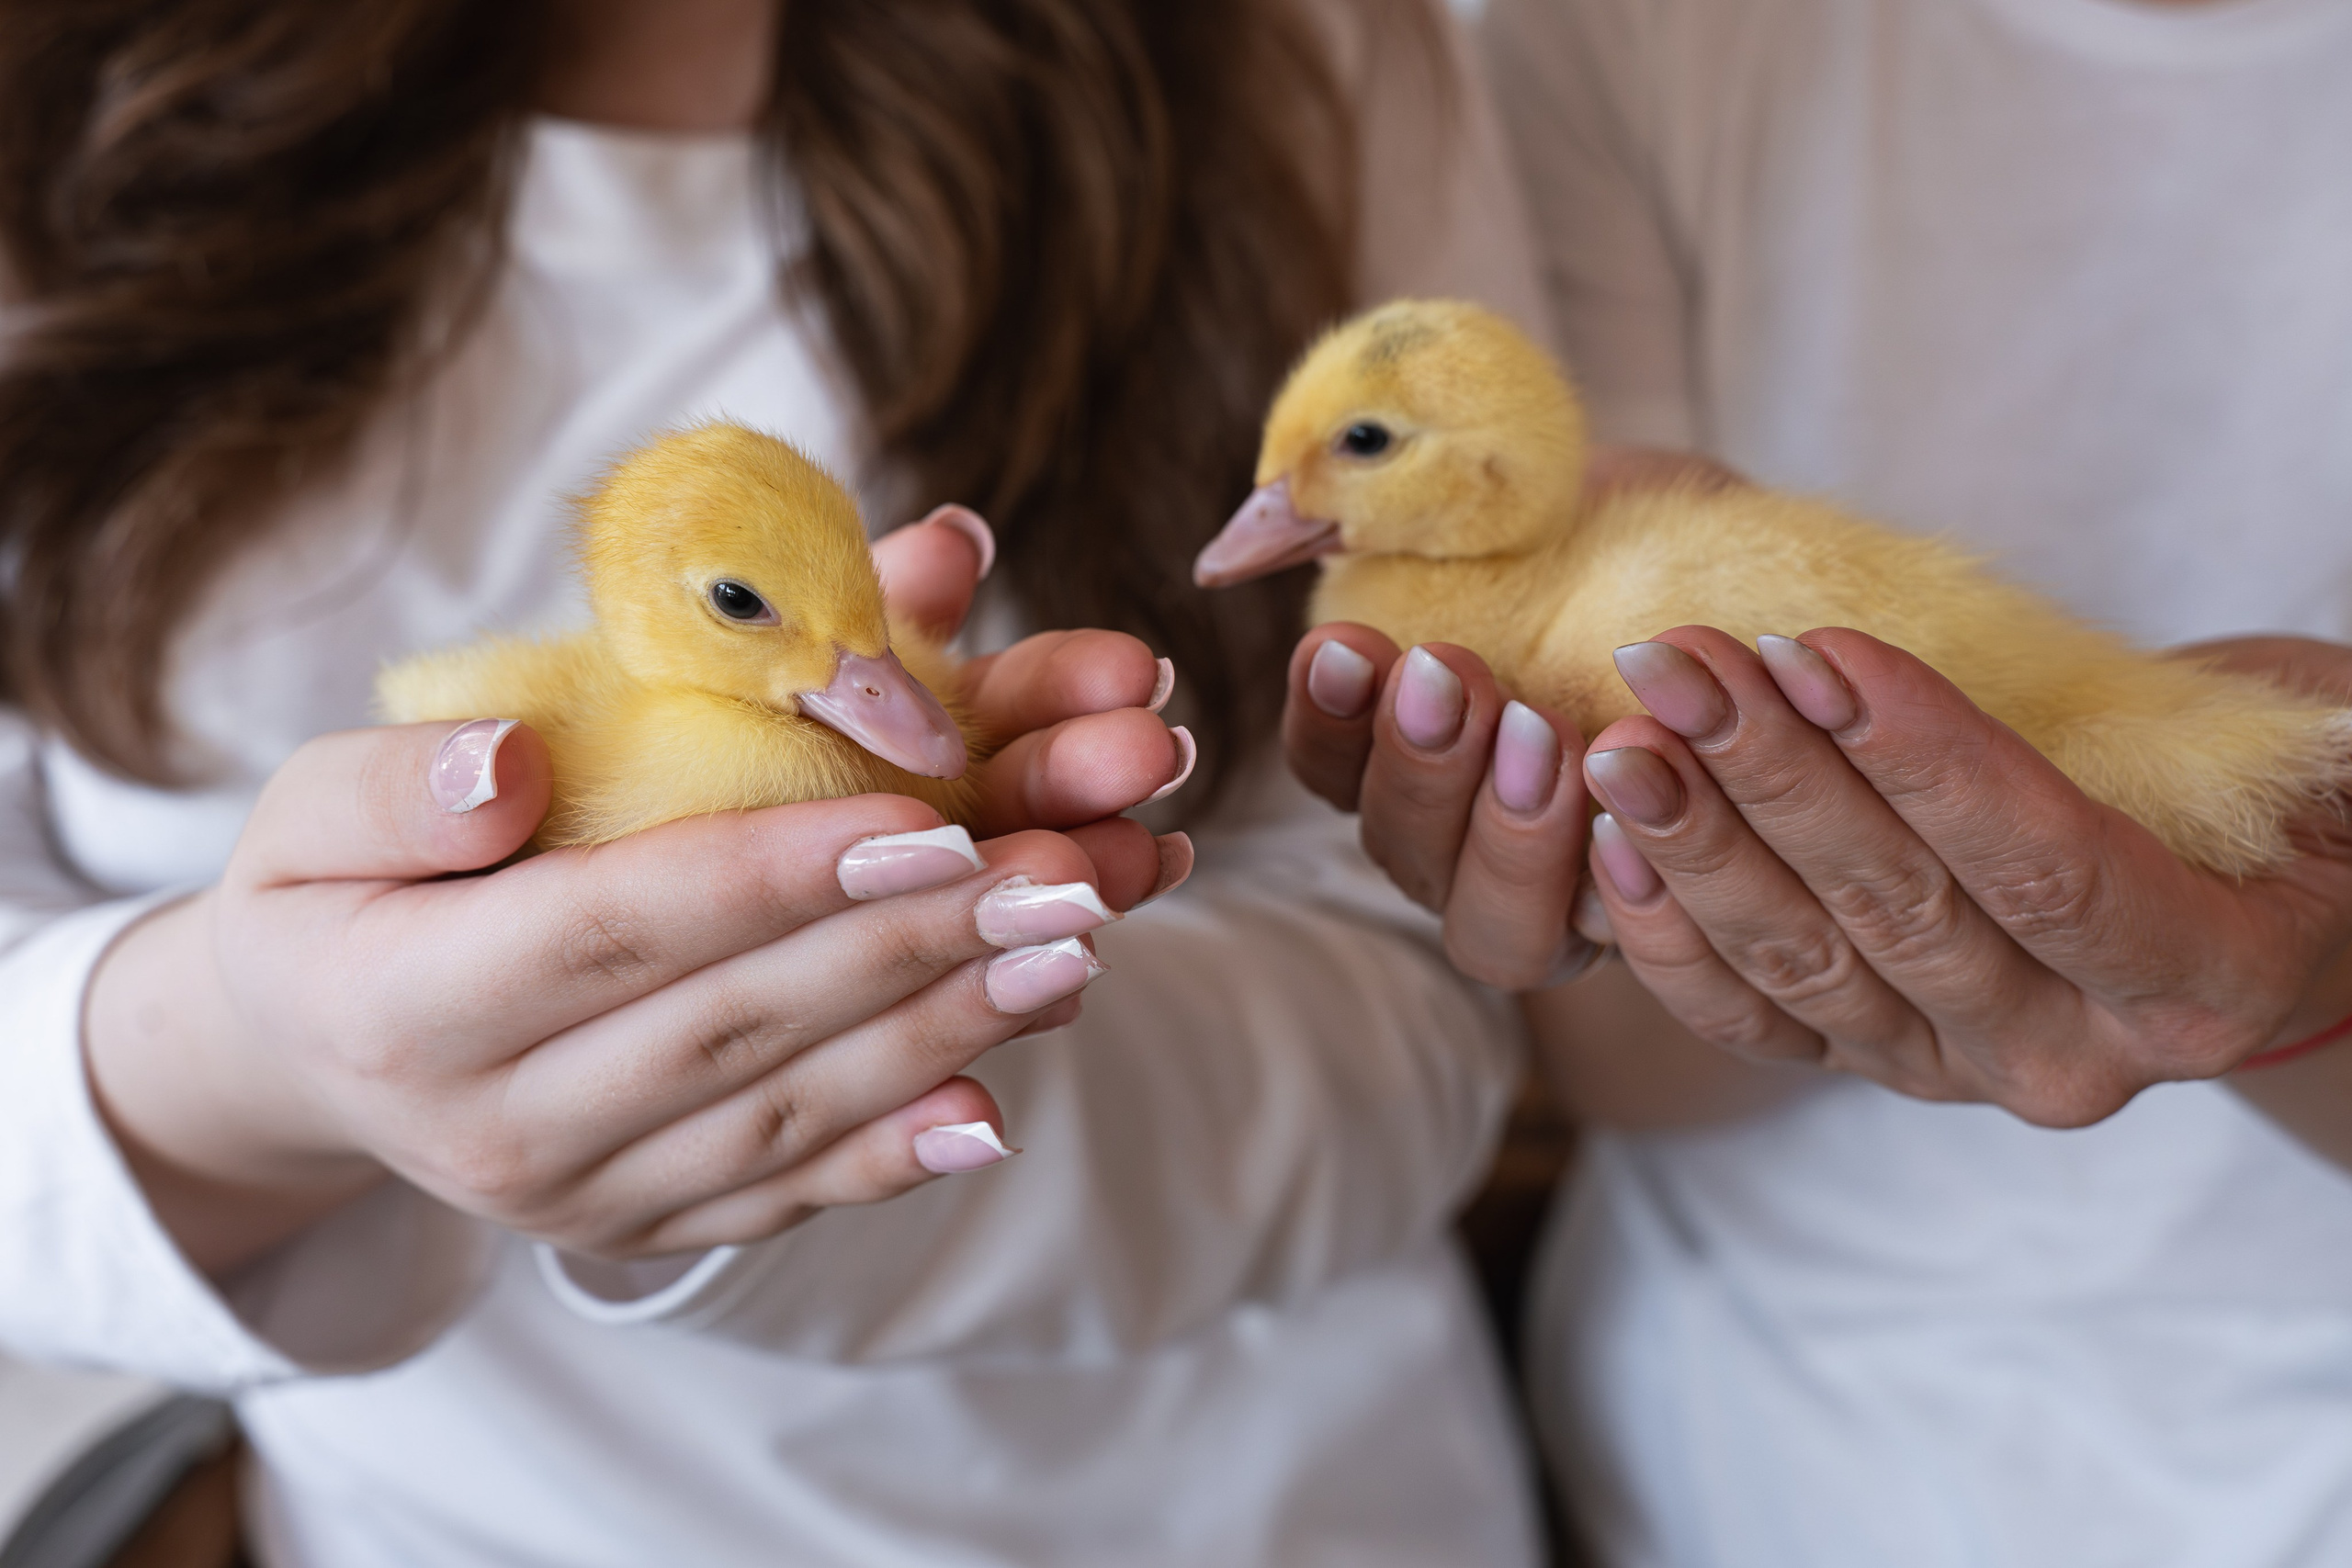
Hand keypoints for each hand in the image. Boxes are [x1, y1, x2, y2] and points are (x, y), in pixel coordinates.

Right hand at [86, 510, 1192, 1275]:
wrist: (314, 1054)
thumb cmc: (333, 895)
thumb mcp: (308, 814)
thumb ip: (397, 784)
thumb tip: (511, 767)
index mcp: (403, 1003)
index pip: (616, 928)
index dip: (772, 875)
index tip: (922, 818)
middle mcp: (495, 1130)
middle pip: (734, 1026)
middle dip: (911, 945)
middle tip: (1059, 872)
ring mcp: (577, 1199)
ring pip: (784, 1114)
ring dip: (942, 1030)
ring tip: (1074, 946)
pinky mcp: (641, 1228)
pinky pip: (780, 1195)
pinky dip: (893, 1154)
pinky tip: (998, 1101)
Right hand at [1276, 444, 1730, 987]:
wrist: (1787, 574)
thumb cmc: (1628, 530)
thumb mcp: (1512, 499)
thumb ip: (1384, 516)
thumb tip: (1229, 550)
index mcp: (1411, 755)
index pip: (1329, 765)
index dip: (1325, 718)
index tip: (1348, 644)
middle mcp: (1472, 845)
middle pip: (1400, 854)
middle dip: (1416, 770)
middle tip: (1453, 680)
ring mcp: (1567, 899)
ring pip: (1495, 931)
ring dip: (1506, 840)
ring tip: (1545, 740)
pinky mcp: (1665, 924)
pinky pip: (1625, 944)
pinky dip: (1625, 882)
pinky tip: (1638, 805)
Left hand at [1582, 627, 2351, 1124]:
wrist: (2234, 908)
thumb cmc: (2255, 804)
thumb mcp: (2266, 761)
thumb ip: (2188, 743)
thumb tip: (2099, 664)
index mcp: (2200, 983)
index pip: (2044, 866)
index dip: (1924, 758)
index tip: (1814, 645)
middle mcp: (2070, 1058)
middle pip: (1898, 912)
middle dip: (1773, 777)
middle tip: (1677, 664)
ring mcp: (1951, 1073)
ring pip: (1804, 966)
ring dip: (1699, 844)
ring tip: (1621, 737)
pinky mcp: (1864, 1064)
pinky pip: (1749, 1019)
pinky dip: (1669, 936)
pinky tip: (1605, 844)